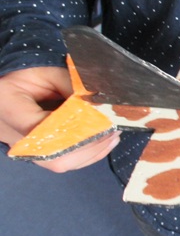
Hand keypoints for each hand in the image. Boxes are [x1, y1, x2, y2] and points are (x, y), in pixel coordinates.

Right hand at [0, 66, 119, 171]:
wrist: (5, 92)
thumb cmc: (23, 79)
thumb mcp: (45, 73)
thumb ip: (70, 85)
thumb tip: (98, 102)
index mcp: (9, 108)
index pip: (44, 127)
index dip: (76, 128)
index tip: (102, 121)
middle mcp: (13, 136)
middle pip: (54, 154)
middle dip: (89, 145)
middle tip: (113, 131)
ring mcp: (24, 150)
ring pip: (60, 163)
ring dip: (92, 151)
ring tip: (113, 136)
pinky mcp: (36, 156)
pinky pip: (62, 162)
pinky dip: (86, 155)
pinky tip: (103, 143)